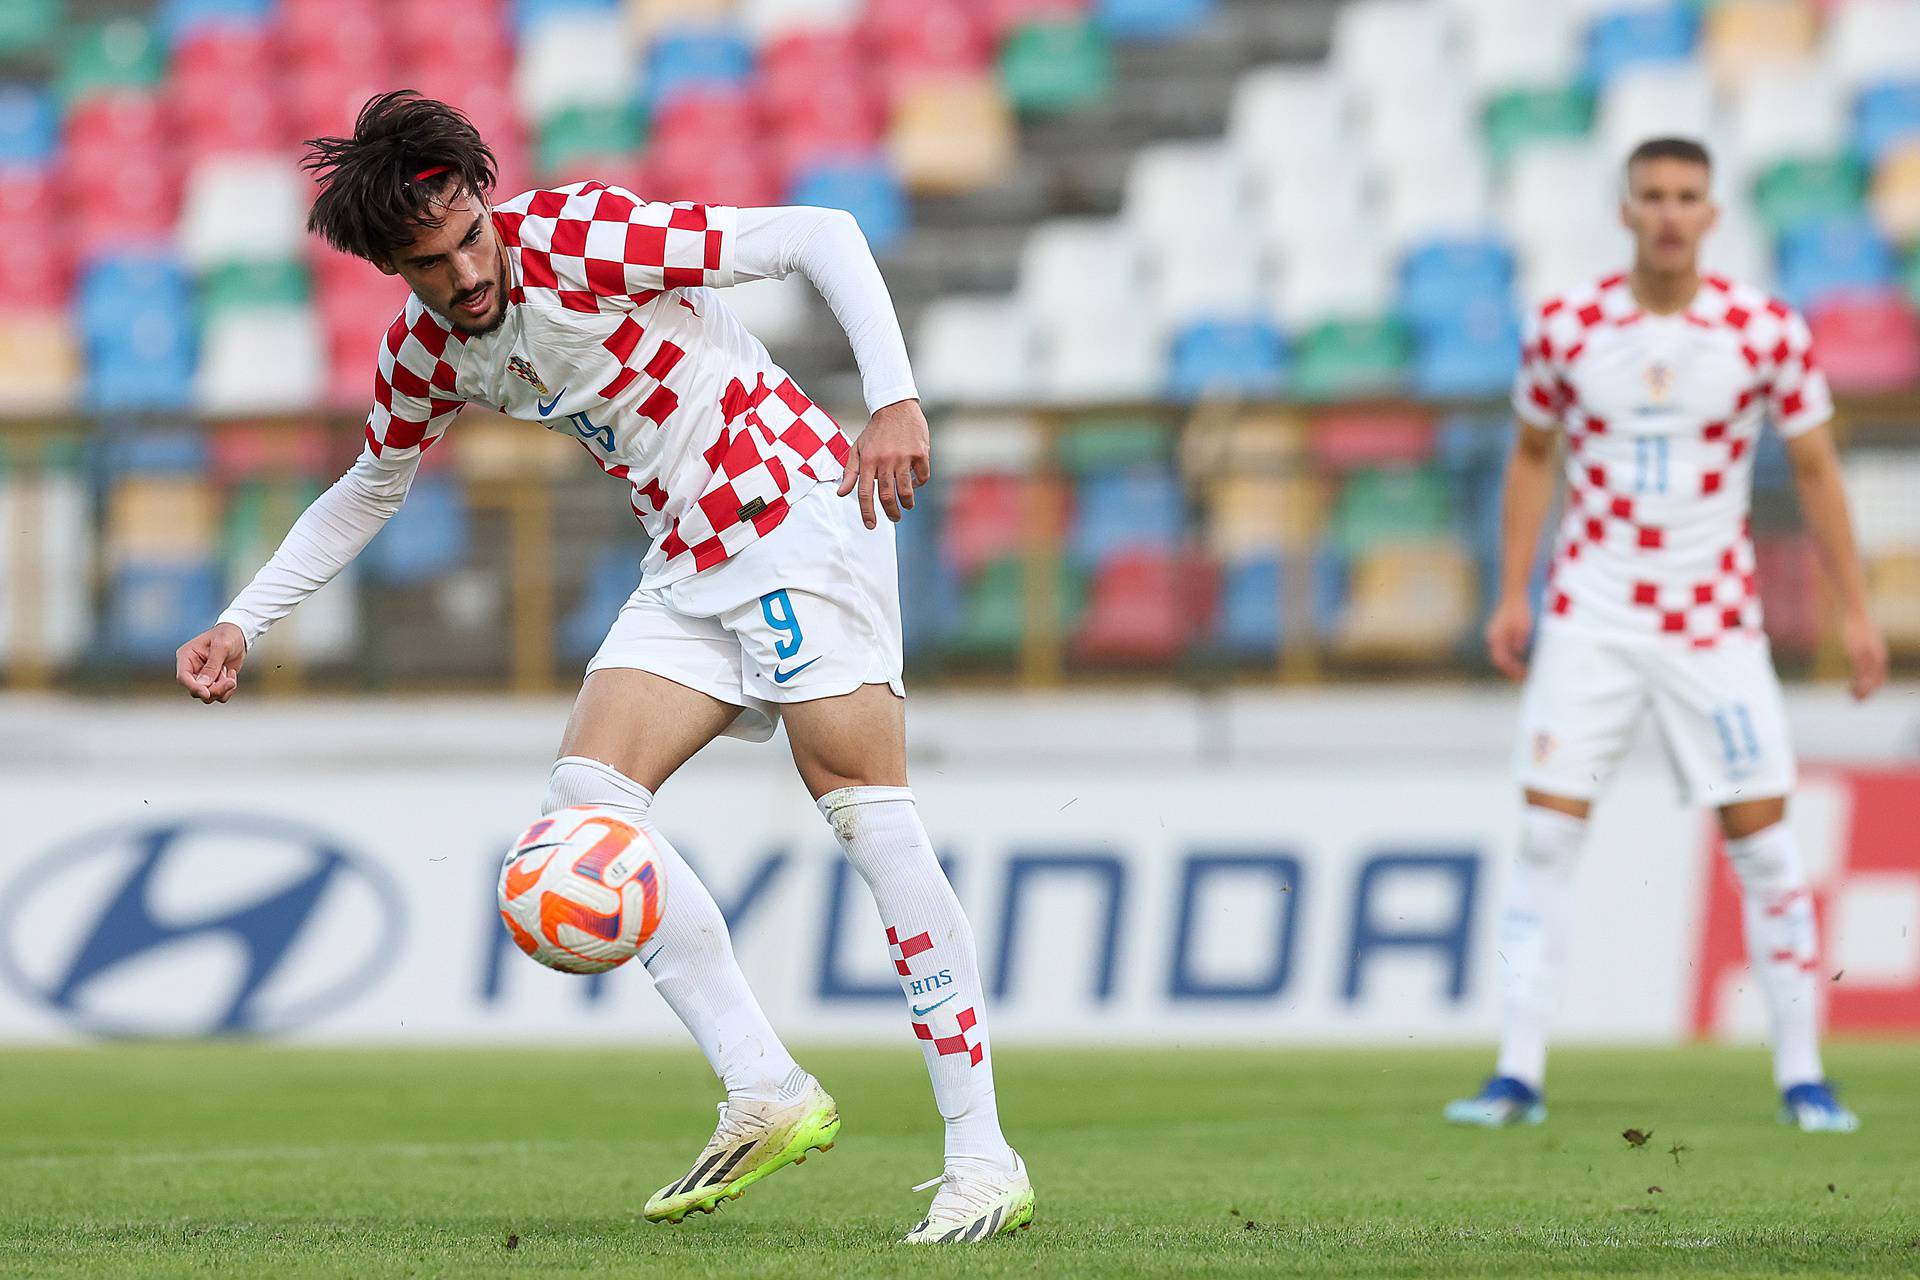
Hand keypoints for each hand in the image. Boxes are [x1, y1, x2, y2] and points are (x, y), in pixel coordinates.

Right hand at [176, 622, 247, 703]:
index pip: (183, 677)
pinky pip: (219, 696)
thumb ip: (212, 665)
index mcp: (186, 657)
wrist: (239, 636)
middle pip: (196, 690)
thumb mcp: (222, 646)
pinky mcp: (214, 683)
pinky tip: (231, 674)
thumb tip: (204, 684)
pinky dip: (228, 690)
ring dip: (223, 689)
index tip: (206, 693)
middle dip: (214, 690)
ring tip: (230, 674)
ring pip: (208, 696)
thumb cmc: (227, 635)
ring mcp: (202, 678)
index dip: (193, 687)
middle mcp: (191, 669)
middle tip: (230, 681)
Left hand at [837, 399, 930, 528]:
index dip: (867, 512)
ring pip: (906, 490)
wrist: (896, 407)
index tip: (870, 525)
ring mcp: (904, 457)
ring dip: (907, 503)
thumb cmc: (875, 431)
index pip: (865, 492)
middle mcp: (885, 460)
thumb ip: (850, 472)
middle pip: (888, 496)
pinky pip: (922, 477)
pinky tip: (915, 483)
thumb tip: (841, 493)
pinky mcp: (920, 453)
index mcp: (868, 460)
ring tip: (906, 506)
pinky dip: (919, 484)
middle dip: (891, 512)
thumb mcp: (858, 449)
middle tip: (894, 518)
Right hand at [1485, 595, 1532, 681]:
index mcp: (1496, 638)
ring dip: (1510, 664)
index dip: (1512, 670)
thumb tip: (1518, 653)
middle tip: (1522, 678)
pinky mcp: (1499, 632)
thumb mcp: (1523, 628)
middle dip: (1510, 670)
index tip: (1522, 676)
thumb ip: (1519, 642)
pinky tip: (1519, 659)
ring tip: (1521, 671)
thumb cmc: (1519, 610)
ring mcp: (1495, 635)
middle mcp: (1493, 638)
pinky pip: (1503, 649)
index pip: (1502, 660)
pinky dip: (1510, 656)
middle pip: (1499, 660)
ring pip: (1500, 655)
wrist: (1514, 594)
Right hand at [1842, 608, 1887, 700]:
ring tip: (1851, 697)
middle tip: (1856, 702)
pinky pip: (1859, 673)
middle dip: (1867, 694)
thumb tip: (1861, 659)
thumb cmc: (1859, 627)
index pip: (1881, 679)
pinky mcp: (1858, 653)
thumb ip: (1867, 652)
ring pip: (1868, 680)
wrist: (1857, 613)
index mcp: (1880, 656)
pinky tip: (1850, 687)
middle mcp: (1877, 658)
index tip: (1861, 695)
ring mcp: (1868, 656)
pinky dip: (1857, 684)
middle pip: (1876, 682)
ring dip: (1861, 692)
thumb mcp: (1866, 642)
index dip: (1873, 690)